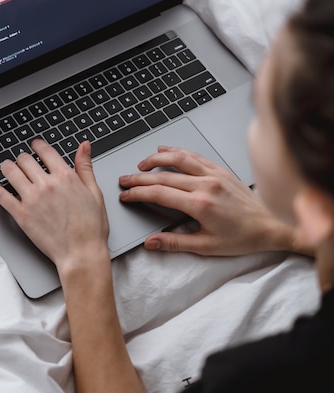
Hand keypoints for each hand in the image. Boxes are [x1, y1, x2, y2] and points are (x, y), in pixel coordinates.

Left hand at [0, 140, 109, 273]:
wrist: (81, 253)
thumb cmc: (91, 228)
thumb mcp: (95, 193)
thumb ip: (85, 167)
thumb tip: (84, 146)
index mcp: (65, 177)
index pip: (45, 151)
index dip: (37, 146)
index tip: (34, 146)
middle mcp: (46, 184)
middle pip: (25, 160)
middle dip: (22, 158)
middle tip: (21, 161)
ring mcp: (32, 199)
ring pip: (10, 172)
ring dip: (7, 167)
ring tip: (7, 168)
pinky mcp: (21, 215)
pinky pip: (1, 196)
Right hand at [118, 146, 295, 255]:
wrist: (273, 226)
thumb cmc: (243, 238)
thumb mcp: (206, 247)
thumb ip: (175, 243)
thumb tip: (150, 243)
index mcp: (200, 204)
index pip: (159, 194)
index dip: (138, 193)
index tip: (126, 195)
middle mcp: (206, 185)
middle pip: (163, 176)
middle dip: (139, 178)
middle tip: (124, 180)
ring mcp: (214, 174)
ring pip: (178, 159)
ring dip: (156, 159)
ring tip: (141, 164)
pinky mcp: (221, 170)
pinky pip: (195, 155)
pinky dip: (177, 151)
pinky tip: (166, 150)